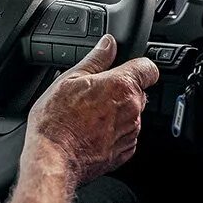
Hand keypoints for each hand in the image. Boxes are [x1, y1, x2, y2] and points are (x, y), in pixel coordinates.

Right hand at [21, 34, 159, 187]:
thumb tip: (108, 43)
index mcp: (121, 85)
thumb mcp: (70, 79)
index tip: (128, 68)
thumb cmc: (57, 121)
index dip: (139, 66)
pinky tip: (92, 132)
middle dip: (121, 90)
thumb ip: (95, 59)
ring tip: (89, 116)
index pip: (149, 68)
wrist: (53, 159)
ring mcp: (130, 132)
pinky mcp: (125, 152)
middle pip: (138, 92)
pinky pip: (126, 135)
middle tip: (95, 94)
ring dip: (117, 112)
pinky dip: (114, 132)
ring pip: (131, 114)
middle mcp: (132, 109)